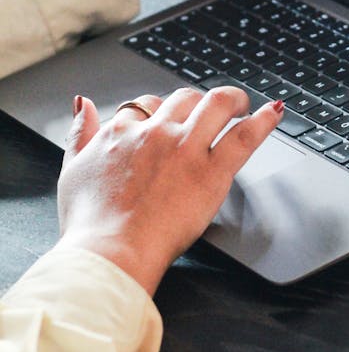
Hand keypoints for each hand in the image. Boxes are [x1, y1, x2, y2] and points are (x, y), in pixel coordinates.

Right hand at [56, 88, 283, 294]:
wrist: (110, 252)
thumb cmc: (90, 223)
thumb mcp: (72, 170)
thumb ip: (78, 133)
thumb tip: (83, 104)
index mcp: (122, 133)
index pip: (146, 105)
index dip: (161, 110)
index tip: (169, 119)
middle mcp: (156, 133)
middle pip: (184, 99)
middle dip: (197, 101)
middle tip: (209, 111)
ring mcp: (186, 150)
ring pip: (216, 104)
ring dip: (233, 99)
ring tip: (241, 103)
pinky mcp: (212, 172)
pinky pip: (244, 136)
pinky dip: (263, 120)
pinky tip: (274, 112)